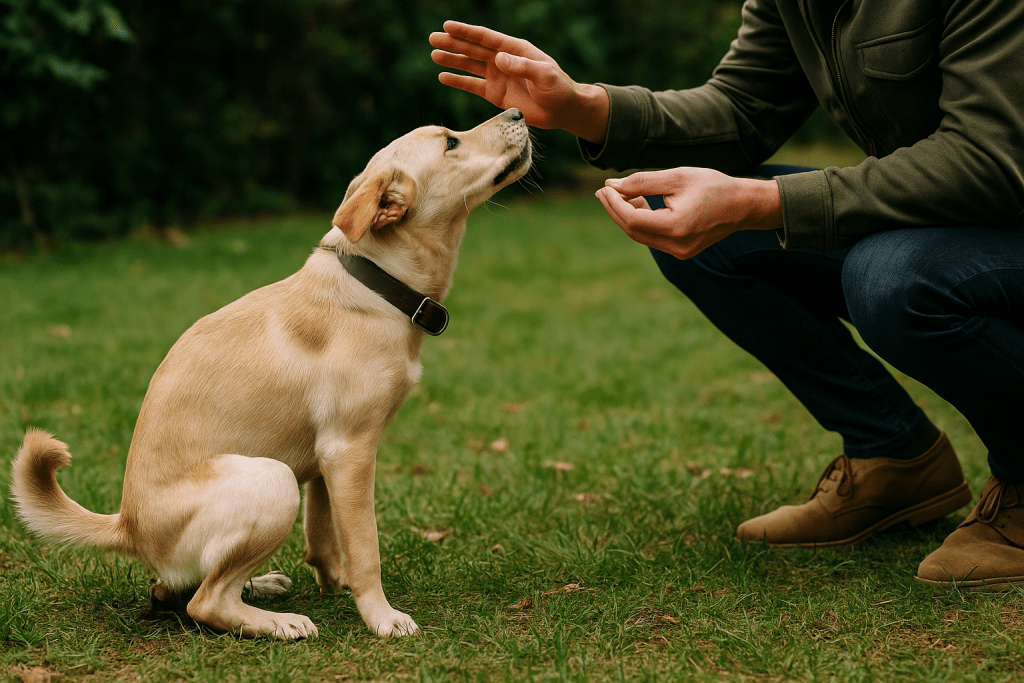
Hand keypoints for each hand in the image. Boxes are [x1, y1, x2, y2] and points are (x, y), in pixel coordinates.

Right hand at [429, 20, 608, 142]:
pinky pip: (473, 86)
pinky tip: (443, 77)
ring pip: (470, 65)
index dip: (467, 32)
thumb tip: (498, 59)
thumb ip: (522, 67)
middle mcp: (503, 60)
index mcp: (515, 49)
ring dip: (452, 60)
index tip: (448, 26)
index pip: (486, 38)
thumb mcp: (544, 75)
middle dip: (453, 43)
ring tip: (434, 54)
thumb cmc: (558, 88)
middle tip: (433, 38)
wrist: (562, 110)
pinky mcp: (496, 94)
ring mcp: (498, 76)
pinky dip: (458, 81)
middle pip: (473, 49)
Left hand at [595, 168, 783, 258]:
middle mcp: (676, 247)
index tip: (604, 187)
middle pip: (633, 230)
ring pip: (641, 235)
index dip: (614, 203)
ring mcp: (679, 252)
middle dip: (615, 210)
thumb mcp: (677, 177)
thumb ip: (641, 182)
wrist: (743, 205)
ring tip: (618, 193)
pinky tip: (637, 203)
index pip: (632, 219)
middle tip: (602, 191)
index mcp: (676, 228)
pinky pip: (652, 237)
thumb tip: (611, 186)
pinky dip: (641, 221)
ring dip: (626, 215)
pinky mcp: (681, 252)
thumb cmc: (712, 186)